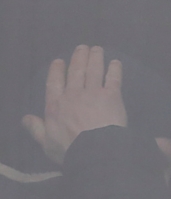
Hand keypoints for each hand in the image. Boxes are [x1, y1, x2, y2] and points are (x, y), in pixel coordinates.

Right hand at [22, 45, 127, 164]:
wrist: (96, 151)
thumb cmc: (69, 149)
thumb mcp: (46, 142)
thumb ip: (36, 128)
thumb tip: (25, 118)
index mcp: (56, 105)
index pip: (54, 83)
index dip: (56, 71)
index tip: (59, 61)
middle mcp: (73, 95)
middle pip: (76, 72)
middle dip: (79, 58)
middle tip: (82, 48)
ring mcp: (93, 93)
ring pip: (93, 71)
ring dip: (95, 58)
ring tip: (97, 49)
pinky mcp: (112, 96)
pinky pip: (113, 79)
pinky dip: (114, 69)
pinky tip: (116, 62)